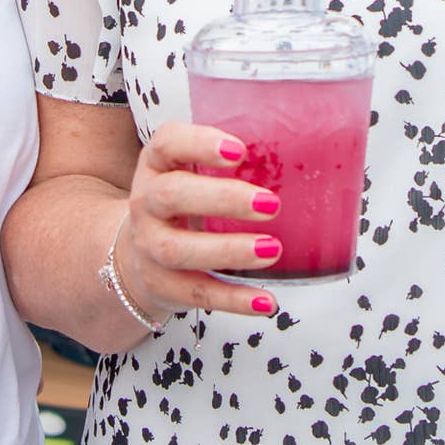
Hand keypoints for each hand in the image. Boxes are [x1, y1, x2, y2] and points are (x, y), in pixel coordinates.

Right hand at [110, 124, 283, 330]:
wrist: (138, 252)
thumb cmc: (183, 203)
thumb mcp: (192, 172)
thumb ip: (232, 163)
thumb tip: (306, 157)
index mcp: (157, 164)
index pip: (166, 143)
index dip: (199, 144)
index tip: (239, 151)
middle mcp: (146, 201)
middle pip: (172, 195)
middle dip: (222, 198)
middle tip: (271, 204)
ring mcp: (149, 245)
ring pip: (178, 249)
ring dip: (229, 250)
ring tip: (272, 250)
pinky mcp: (161, 284)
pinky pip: (196, 292)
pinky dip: (232, 299)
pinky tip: (265, 300)